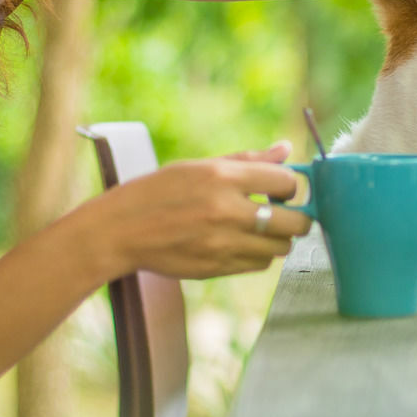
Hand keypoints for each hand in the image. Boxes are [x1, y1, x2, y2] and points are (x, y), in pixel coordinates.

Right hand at [87, 141, 311, 280]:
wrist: (120, 230)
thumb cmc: (159, 191)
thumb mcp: (199, 166)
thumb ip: (247, 159)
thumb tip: (286, 148)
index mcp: (223, 177)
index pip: (286, 182)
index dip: (289, 186)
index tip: (279, 189)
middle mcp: (227, 211)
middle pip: (295, 223)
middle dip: (296, 217)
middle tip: (282, 213)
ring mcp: (223, 244)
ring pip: (280, 248)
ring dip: (276, 239)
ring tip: (258, 229)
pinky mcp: (217, 268)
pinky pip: (258, 265)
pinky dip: (257, 255)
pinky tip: (240, 243)